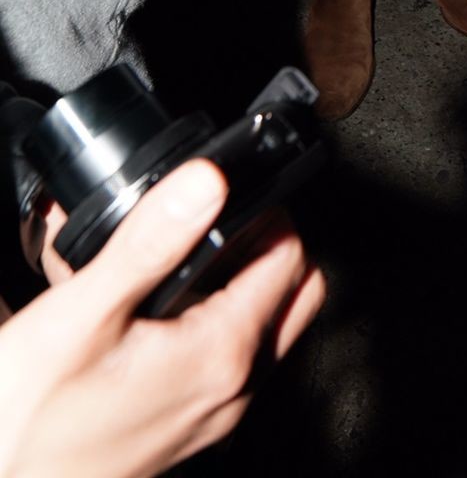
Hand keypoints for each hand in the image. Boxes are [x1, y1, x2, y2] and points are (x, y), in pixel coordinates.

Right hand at [0, 160, 324, 477]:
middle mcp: (230, 394)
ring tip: (176, 258)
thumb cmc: (27, 424)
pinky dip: (206, 325)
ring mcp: (209, 418)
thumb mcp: (82, 314)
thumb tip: (206, 181)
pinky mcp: (182, 432)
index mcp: (220, 355)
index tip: (230, 194)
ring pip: (259, 331)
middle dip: (267, 246)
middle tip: (216, 221)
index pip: (289, 259)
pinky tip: (150, 312)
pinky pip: (222, 364)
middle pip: (292, 295)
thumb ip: (150, 242)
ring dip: (236, 285)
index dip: (268, 214)